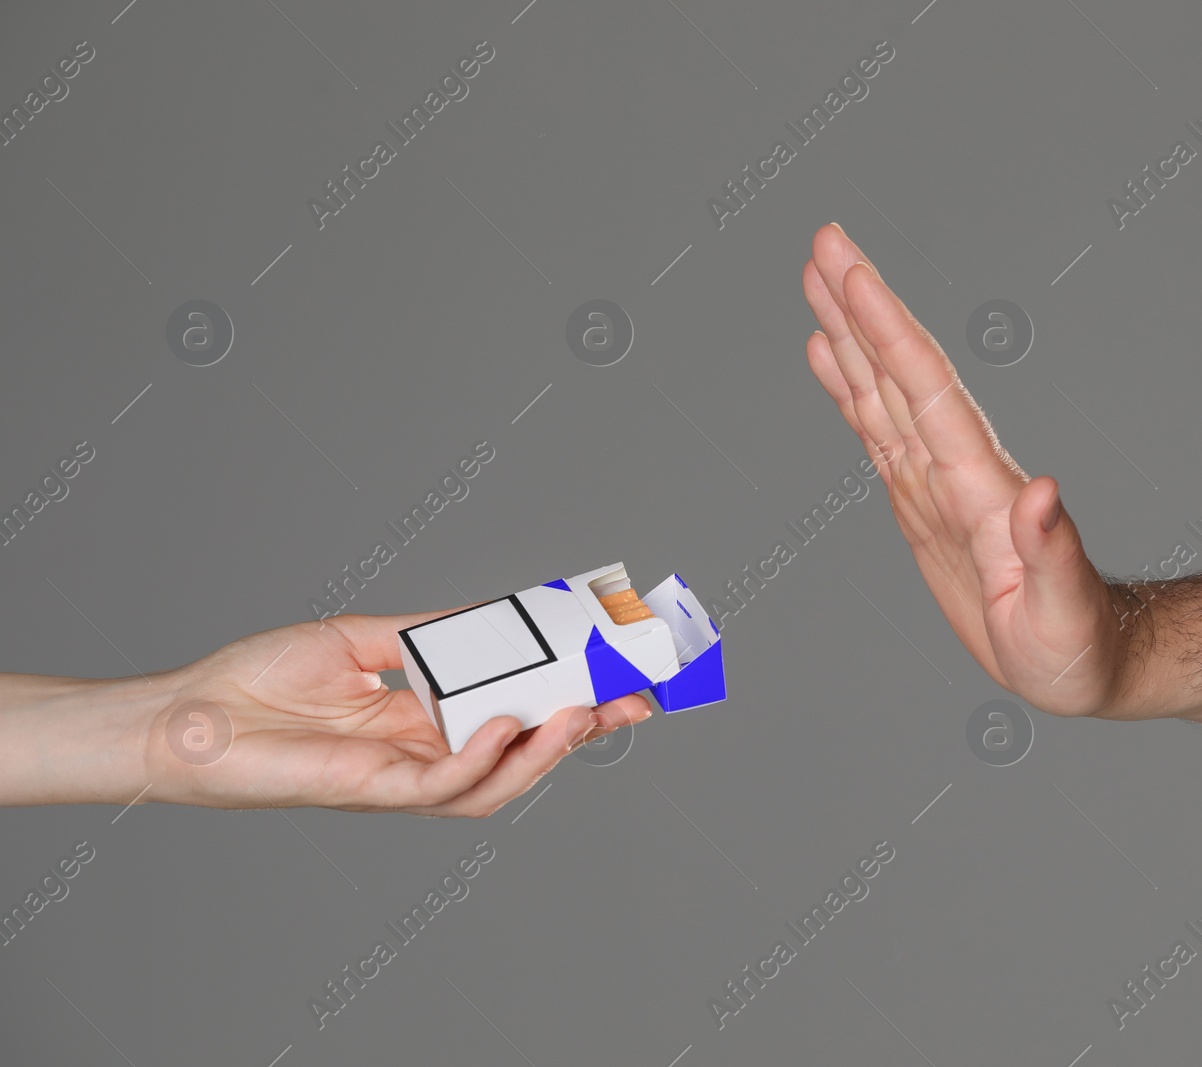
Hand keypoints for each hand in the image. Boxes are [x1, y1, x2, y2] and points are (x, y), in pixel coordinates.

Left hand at [139, 608, 651, 815]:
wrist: (190, 715)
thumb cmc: (258, 680)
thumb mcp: (358, 639)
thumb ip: (423, 636)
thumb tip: (489, 619)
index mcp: (423, 721)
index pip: (512, 711)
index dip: (566, 695)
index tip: (613, 667)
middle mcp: (423, 755)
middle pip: (522, 751)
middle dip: (583, 729)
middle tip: (635, 700)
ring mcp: (403, 779)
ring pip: (498, 780)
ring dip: (548, 751)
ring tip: (586, 712)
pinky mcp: (375, 790)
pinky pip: (444, 784)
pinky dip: (483, 757)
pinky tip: (505, 722)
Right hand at [801, 222, 1149, 718]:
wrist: (1087, 660)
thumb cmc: (1079, 647)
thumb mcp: (1066, 614)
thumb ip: (1054, 554)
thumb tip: (1044, 491)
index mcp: (981, 489)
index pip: (926, 393)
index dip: (887, 332)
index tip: (852, 274)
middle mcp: (956, 470)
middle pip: (899, 371)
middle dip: (862, 307)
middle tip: (826, 239)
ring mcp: (936, 482)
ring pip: (882, 390)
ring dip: (850, 332)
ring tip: (818, 273)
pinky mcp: (921, 502)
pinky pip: (877, 432)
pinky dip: (848, 388)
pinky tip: (828, 354)